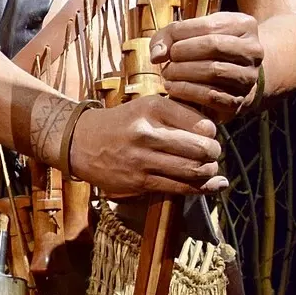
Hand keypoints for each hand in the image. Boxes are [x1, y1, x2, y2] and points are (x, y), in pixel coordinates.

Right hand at [67, 95, 225, 197]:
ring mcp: (142, 159)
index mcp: (153, 108)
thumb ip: (178, 114)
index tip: (209, 136)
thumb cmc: (121, 123)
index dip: (213, 133)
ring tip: (208, 168)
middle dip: (214, 153)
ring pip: (193, 170)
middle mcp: (147, 132)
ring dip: (209, 171)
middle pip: (201, 148)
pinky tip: (211, 184)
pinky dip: (201, 188)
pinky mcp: (139, 181)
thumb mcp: (146, 106)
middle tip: (213, 153)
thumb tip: (214, 132)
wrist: (80, 143)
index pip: (202, 123)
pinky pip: (179, 187)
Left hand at [150, 12, 262, 121]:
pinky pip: (211, 95)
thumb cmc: (207, 51)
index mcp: (244, 25)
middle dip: (182, 53)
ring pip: (214, 71)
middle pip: (213, 46)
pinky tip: (172, 88)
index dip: (179, 34)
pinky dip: (186, 92)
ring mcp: (249, 76)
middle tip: (166, 61)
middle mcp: (253, 50)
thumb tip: (157, 55)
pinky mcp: (240, 99)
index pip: (208, 25)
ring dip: (182, 73)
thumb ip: (170, 36)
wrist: (233, 80)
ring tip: (167, 74)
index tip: (164, 46)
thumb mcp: (193, 34)